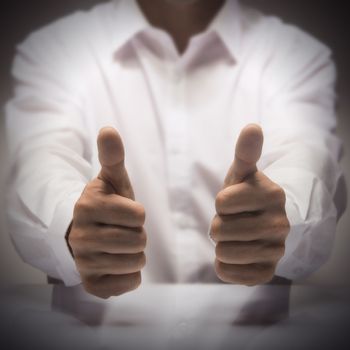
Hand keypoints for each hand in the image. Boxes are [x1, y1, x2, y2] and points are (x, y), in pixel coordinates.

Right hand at [68, 127, 146, 298]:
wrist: (88, 233)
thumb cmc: (108, 204)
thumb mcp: (112, 180)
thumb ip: (113, 156)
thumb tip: (108, 129)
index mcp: (88, 206)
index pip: (139, 215)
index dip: (138, 214)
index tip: (124, 213)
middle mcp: (81, 236)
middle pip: (138, 240)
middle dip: (138, 234)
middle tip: (123, 230)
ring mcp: (84, 263)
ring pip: (136, 262)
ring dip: (135, 253)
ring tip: (120, 245)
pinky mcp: (92, 284)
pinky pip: (129, 283)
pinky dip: (131, 273)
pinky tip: (117, 262)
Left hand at [210, 124, 289, 285]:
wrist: (259, 223)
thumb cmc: (244, 196)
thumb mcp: (242, 173)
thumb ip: (245, 152)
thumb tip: (252, 126)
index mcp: (273, 194)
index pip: (221, 201)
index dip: (221, 202)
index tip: (233, 202)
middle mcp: (280, 223)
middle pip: (219, 229)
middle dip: (218, 224)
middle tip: (232, 221)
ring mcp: (277, 250)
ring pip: (223, 252)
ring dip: (220, 244)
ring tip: (234, 237)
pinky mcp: (267, 272)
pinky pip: (230, 273)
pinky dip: (224, 265)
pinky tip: (234, 254)